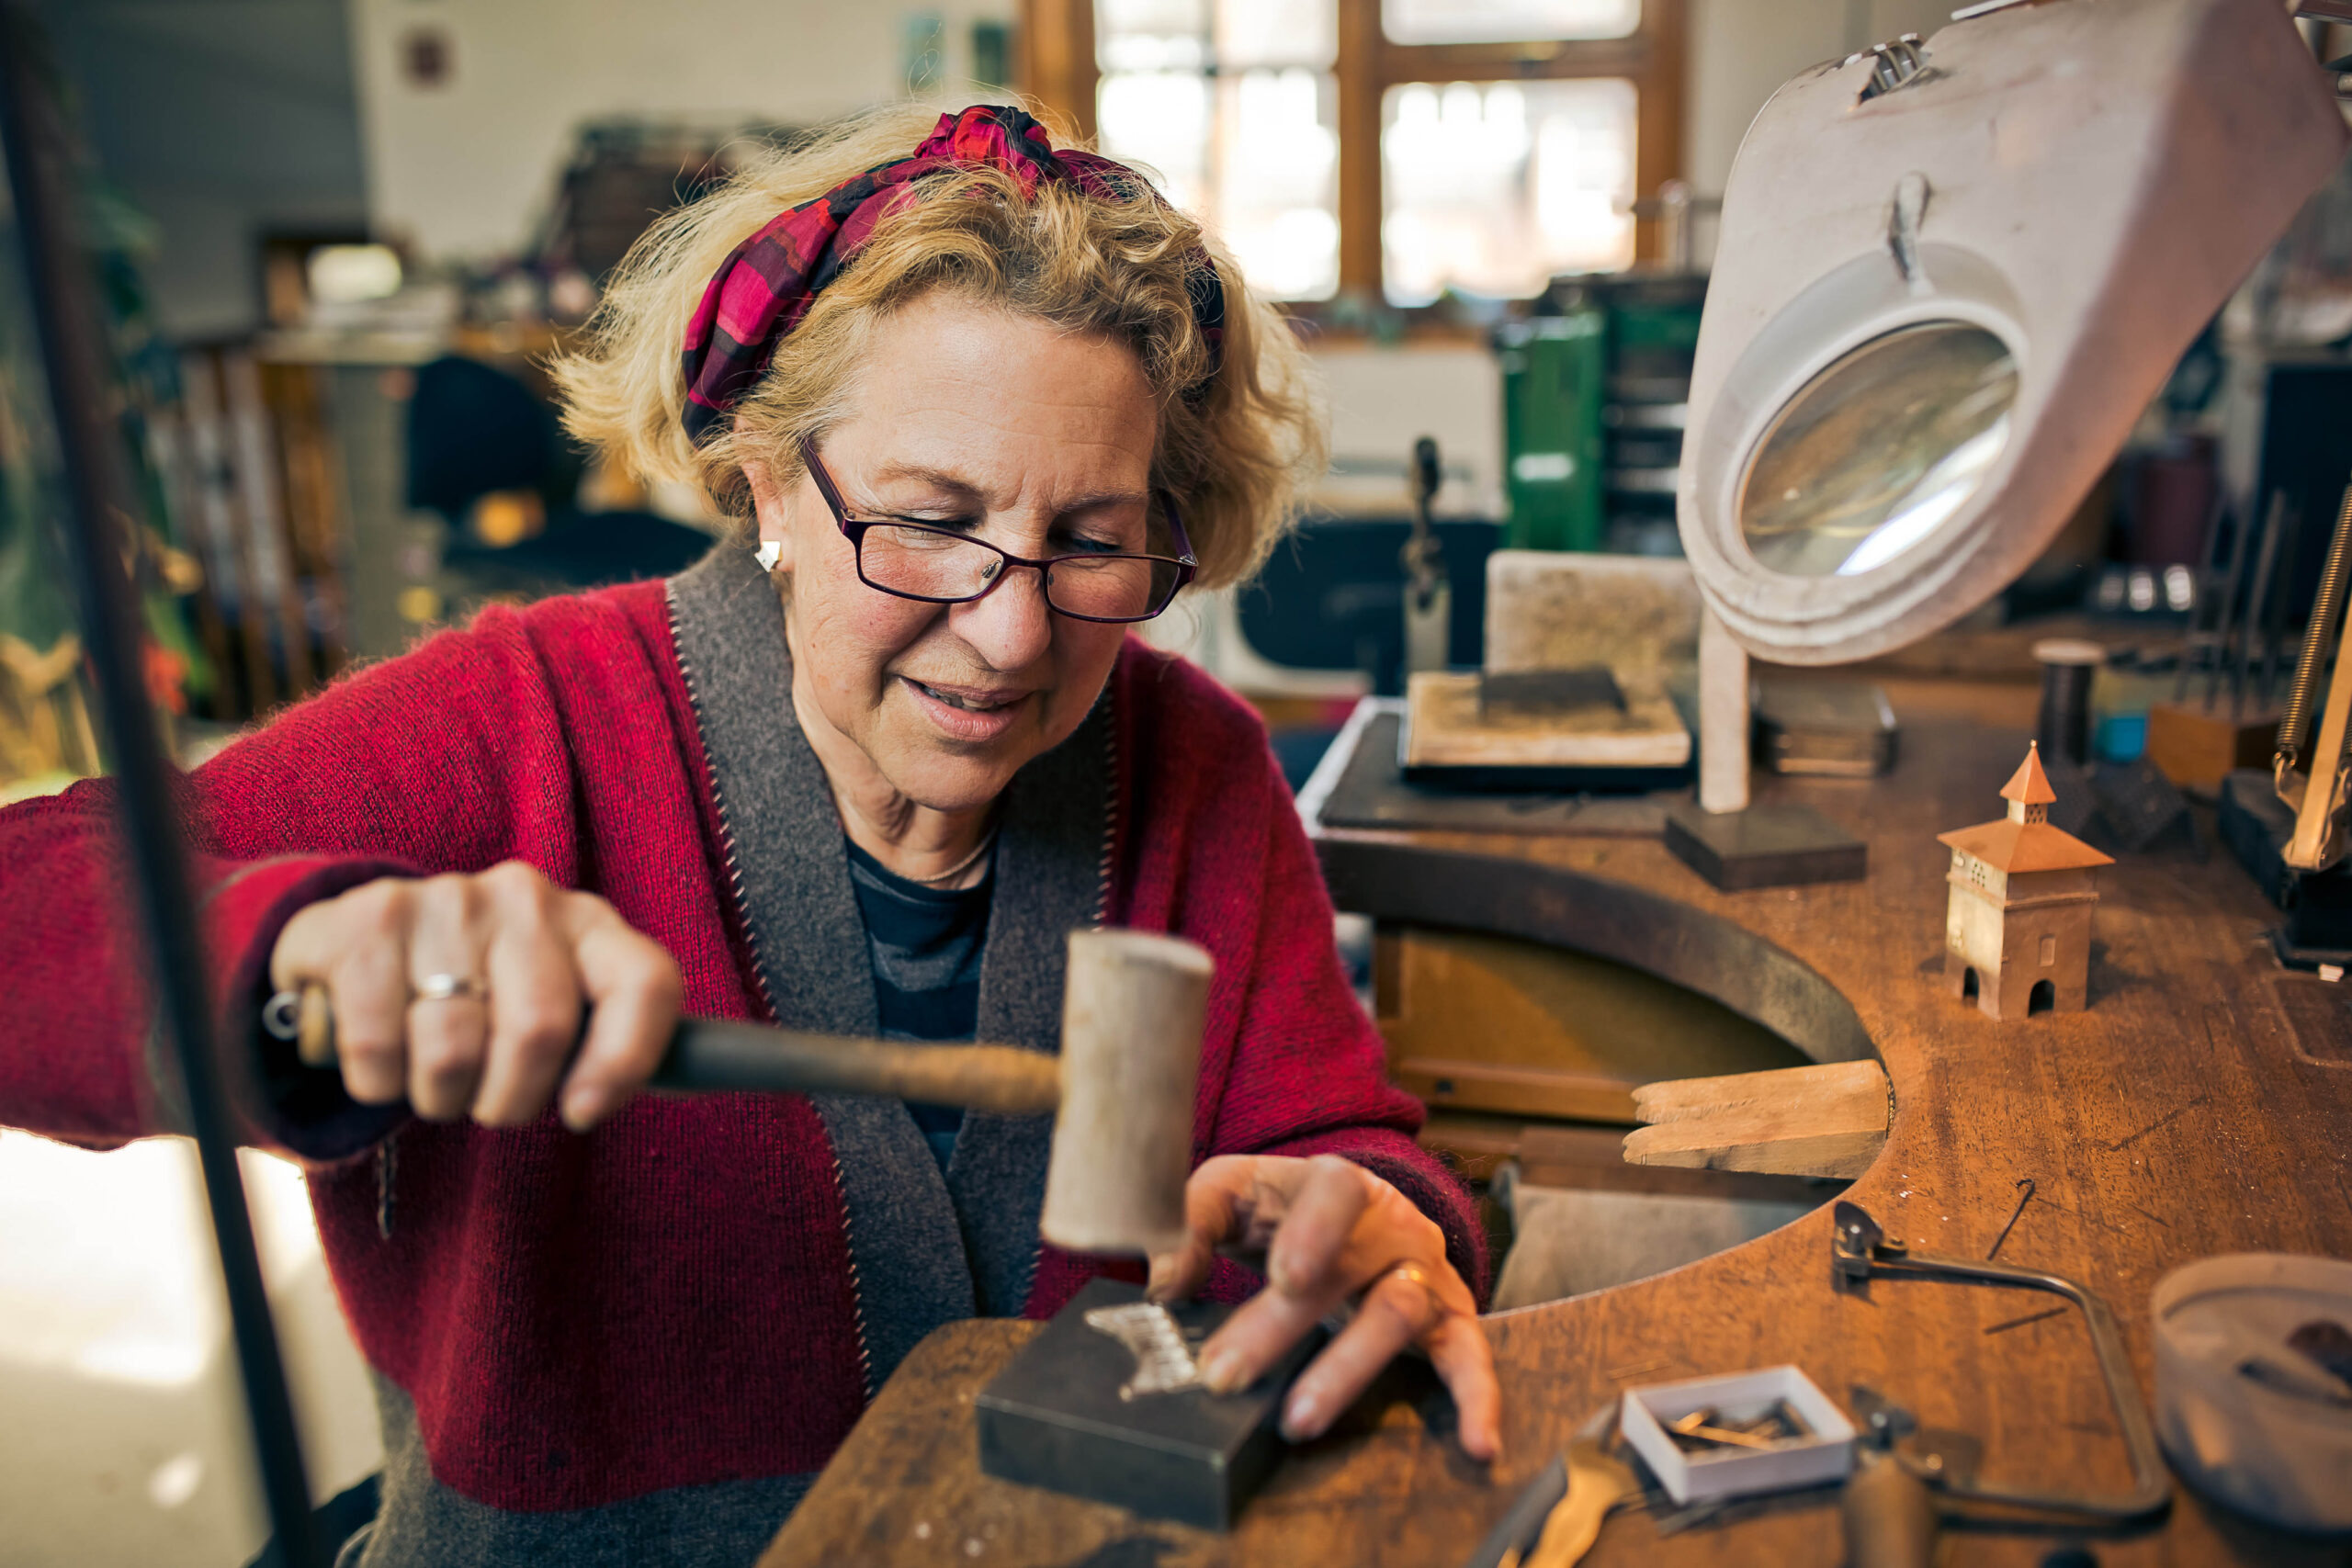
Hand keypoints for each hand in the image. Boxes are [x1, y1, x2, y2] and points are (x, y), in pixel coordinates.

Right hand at [268, 862, 682, 1131]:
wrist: (369, 943)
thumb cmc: (486, 1000)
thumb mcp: (563, 1018)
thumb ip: (618, 1050)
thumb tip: (712, 1080)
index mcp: (594, 928)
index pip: (646, 985)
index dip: (623, 1062)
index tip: (584, 1113)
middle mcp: (529, 899)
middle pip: (541, 1032)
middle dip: (508, 1101)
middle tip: (489, 1101)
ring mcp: (449, 898)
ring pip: (452, 1052)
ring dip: (438, 1098)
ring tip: (435, 1077)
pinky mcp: (370, 916)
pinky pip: (375, 1045)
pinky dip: (376, 1080)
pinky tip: (382, 1052)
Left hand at [1146, 1153, 1499, 1460]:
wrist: (1358, 1216)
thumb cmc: (1283, 1208)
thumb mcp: (1235, 1193)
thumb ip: (1191, 1223)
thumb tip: (1157, 1283)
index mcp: (1340, 1184)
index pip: (1334, 1192)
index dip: (1314, 1232)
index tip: (1282, 1277)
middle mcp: (1393, 1225)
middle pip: (1349, 1271)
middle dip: (1282, 1328)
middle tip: (1224, 1375)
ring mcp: (1425, 1274)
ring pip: (1397, 1314)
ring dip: (1345, 1371)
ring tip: (1296, 1421)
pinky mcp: (1450, 1323)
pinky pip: (1472, 1360)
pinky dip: (1479, 1402)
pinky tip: (1478, 1446)